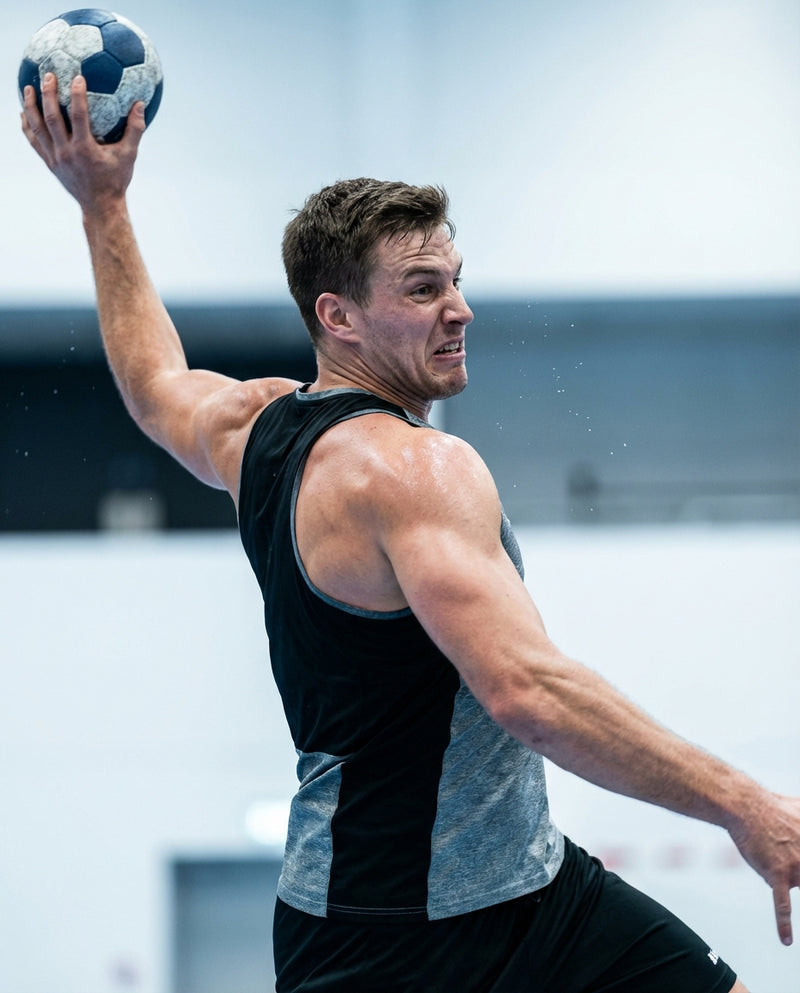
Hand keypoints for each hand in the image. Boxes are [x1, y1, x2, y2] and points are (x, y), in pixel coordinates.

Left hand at [20, 72, 144, 214]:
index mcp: (86, 149)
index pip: (79, 116)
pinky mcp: (49, 163)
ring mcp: (55, 158)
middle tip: (48, 75)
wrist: (100, 206)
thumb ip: (135, 130)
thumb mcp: (129, 156)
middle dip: (48, 95)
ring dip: (31, 106)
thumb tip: (140, 104)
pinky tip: (24, 112)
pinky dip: (27, 126)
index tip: (77, 77)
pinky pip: (34, 141)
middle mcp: (67, 153)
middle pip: (51, 118)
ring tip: (28, 88)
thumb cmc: (116, 180)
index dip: (77, 95)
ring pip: (37, 128)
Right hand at [728, 792, 799, 945]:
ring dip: (792, 878)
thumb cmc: (774, 806)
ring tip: (793, 882)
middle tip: (796, 876)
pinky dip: (784, 924)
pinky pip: (782, 905)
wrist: (745, 805)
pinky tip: (786, 940)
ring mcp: (796, 866)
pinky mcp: (776, 873)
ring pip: (799, 885)